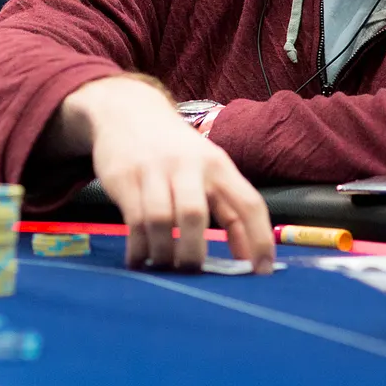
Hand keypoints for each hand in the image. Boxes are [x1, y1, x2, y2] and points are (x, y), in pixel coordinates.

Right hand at [62, 77, 273, 271]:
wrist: (127, 112)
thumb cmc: (176, 152)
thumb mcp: (207, 168)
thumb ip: (228, 209)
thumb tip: (248, 258)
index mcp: (218, 164)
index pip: (248, 203)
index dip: (259, 240)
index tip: (262, 272)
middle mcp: (187, 164)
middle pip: (194, 216)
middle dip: (193, 253)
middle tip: (192, 273)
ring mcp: (153, 169)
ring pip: (160, 221)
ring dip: (163, 254)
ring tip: (164, 268)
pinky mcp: (124, 178)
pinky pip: (133, 221)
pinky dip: (138, 248)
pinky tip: (140, 259)